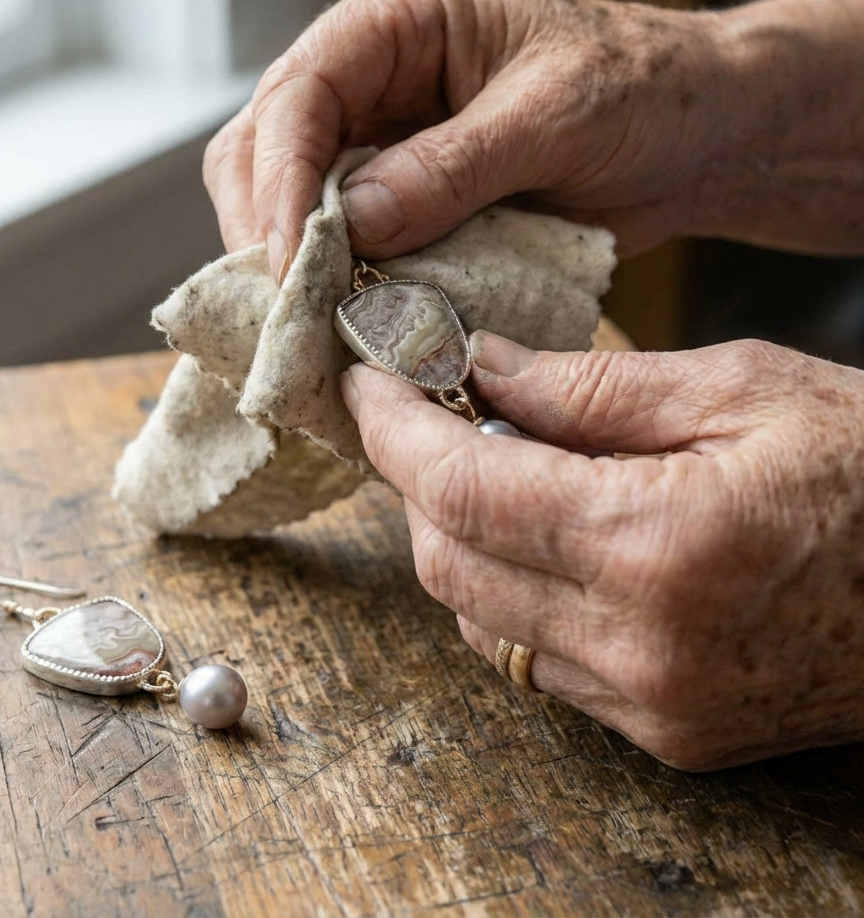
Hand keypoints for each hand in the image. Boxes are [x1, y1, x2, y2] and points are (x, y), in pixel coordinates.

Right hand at [204, 0, 863, 277]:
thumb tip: (351, 223)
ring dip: (292, 265)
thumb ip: (451, 167)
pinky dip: (334, 283)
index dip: (281, 182)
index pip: (299, 93)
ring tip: (310, 327)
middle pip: (265, 146)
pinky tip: (342, 321)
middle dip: (268, 230)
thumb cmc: (641, 91)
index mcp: (399, 17)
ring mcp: (379, 136)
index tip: (288, 264)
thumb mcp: (553, 118)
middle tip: (288, 312)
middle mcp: (372, 72)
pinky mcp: (399, 195)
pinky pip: (339, 239)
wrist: (693, 135)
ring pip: (287, 199)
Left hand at [340, 332, 863, 769]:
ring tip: (504, 472)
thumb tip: (479, 369)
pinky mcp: (665, 734)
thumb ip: (588, 388)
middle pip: (448, 563)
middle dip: (418, 483)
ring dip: (462, 538)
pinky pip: (534, 660)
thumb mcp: (737, 388)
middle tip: (433, 416)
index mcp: (659, 544)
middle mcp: (640, 646)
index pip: (462, 490)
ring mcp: (650, 705)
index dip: (394, 431)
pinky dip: (512, 594)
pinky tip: (552, 540)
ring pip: (478, 618)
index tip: (367, 385)